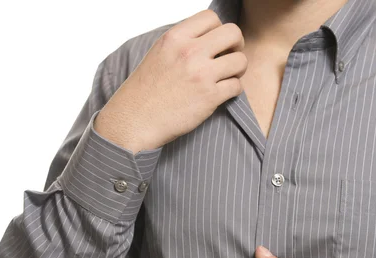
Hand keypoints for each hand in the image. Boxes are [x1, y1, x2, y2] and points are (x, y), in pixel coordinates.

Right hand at [94, 9, 247, 152]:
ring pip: (240, 60)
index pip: (211, 17)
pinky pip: (237, 86)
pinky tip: (221, 94)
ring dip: (238, 70)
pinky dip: (233, 90)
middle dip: (236, 45)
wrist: (135, 121)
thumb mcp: (159, 53)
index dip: (218, 30)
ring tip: (227, 77)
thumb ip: (183, 42)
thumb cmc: (145, 91)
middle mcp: (189, 52)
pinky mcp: (209, 97)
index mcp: (175, 37)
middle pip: (233, 33)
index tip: (215, 44)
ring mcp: (201, 74)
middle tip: (229, 58)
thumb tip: (208, 37)